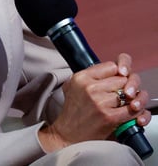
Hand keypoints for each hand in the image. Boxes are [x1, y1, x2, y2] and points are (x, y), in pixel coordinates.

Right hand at [37, 53, 151, 152]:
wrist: (68, 134)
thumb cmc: (72, 112)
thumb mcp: (72, 86)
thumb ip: (89, 75)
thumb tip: (112, 70)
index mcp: (81, 77)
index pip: (111, 66)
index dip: (116, 74)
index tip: (115, 81)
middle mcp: (89, 87)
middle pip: (122, 79)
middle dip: (123, 87)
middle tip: (119, 95)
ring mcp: (100, 102)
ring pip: (127, 94)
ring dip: (128, 100)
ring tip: (120, 105)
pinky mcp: (109, 116)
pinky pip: (131, 110)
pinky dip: (132, 112)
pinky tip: (126, 113)